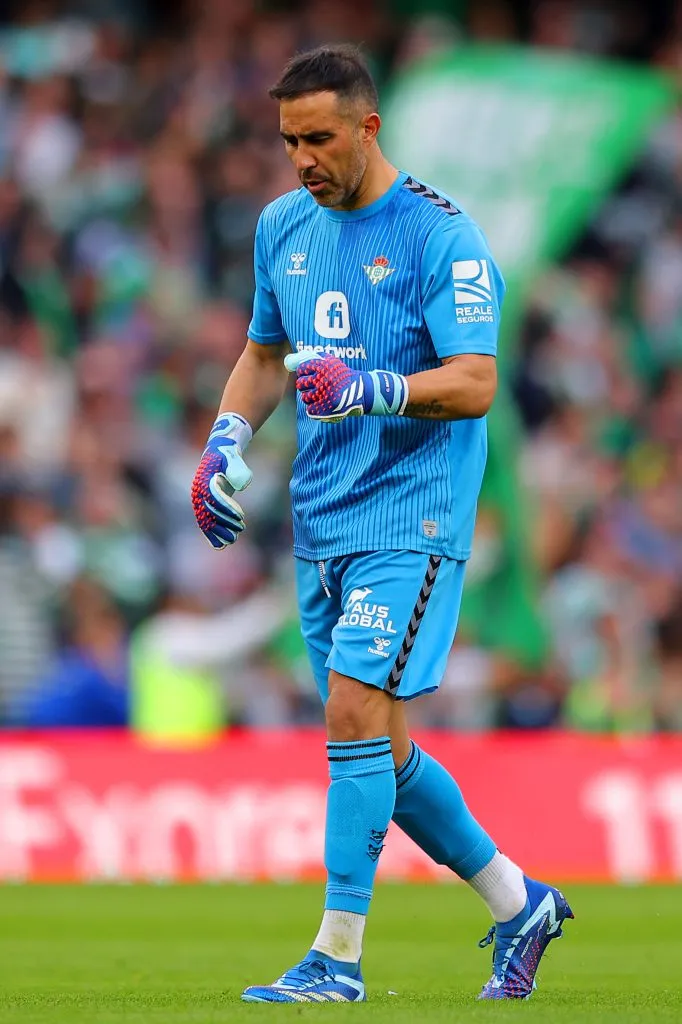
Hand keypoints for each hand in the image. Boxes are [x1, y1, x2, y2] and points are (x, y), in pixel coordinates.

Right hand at [191, 413, 252, 548]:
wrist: (219, 453)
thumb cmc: (228, 455)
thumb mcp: (233, 457)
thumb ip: (237, 468)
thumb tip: (242, 485)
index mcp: (204, 480)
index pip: (214, 498)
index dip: (227, 508)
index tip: (241, 516)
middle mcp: (199, 492)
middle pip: (208, 512)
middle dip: (224, 523)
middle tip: (240, 531)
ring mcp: (200, 500)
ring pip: (206, 520)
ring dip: (218, 532)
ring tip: (233, 540)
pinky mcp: (205, 505)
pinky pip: (206, 522)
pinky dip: (212, 534)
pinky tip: (221, 545)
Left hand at [284, 351, 407, 420]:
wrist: (361, 391)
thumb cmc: (342, 375)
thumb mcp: (331, 362)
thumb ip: (312, 358)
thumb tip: (290, 360)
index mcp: (322, 367)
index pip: (301, 369)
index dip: (303, 372)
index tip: (309, 375)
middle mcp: (322, 380)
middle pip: (301, 384)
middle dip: (305, 386)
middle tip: (313, 387)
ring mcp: (324, 395)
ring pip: (305, 397)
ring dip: (310, 397)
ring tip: (319, 395)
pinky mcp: (325, 408)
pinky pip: (310, 409)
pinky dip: (314, 408)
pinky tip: (322, 404)